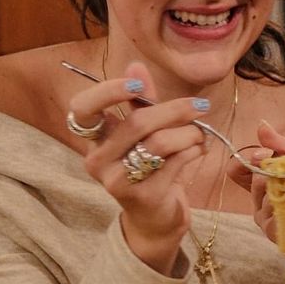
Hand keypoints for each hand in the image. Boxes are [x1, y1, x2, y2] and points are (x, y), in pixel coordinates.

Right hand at [61, 62, 213, 272]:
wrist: (155, 218)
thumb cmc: (149, 167)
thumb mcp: (143, 132)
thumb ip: (140, 100)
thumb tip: (136, 65)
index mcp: (92, 139)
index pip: (83, 109)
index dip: (108, 91)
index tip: (138, 86)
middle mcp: (97, 160)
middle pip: (136, 123)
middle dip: (174, 110)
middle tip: (200, 106)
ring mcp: (118, 181)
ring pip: (160, 143)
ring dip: (189, 133)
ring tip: (201, 133)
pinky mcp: (143, 196)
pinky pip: (176, 162)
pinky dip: (194, 150)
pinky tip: (199, 149)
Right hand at [237, 121, 284, 277]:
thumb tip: (262, 125)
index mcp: (265, 190)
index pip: (241, 169)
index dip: (253, 155)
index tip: (271, 150)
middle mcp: (261, 204)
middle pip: (254, 174)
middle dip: (277, 163)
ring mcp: (266, 219)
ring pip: (264, 186)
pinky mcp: (275, 231)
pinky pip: (279, 205)